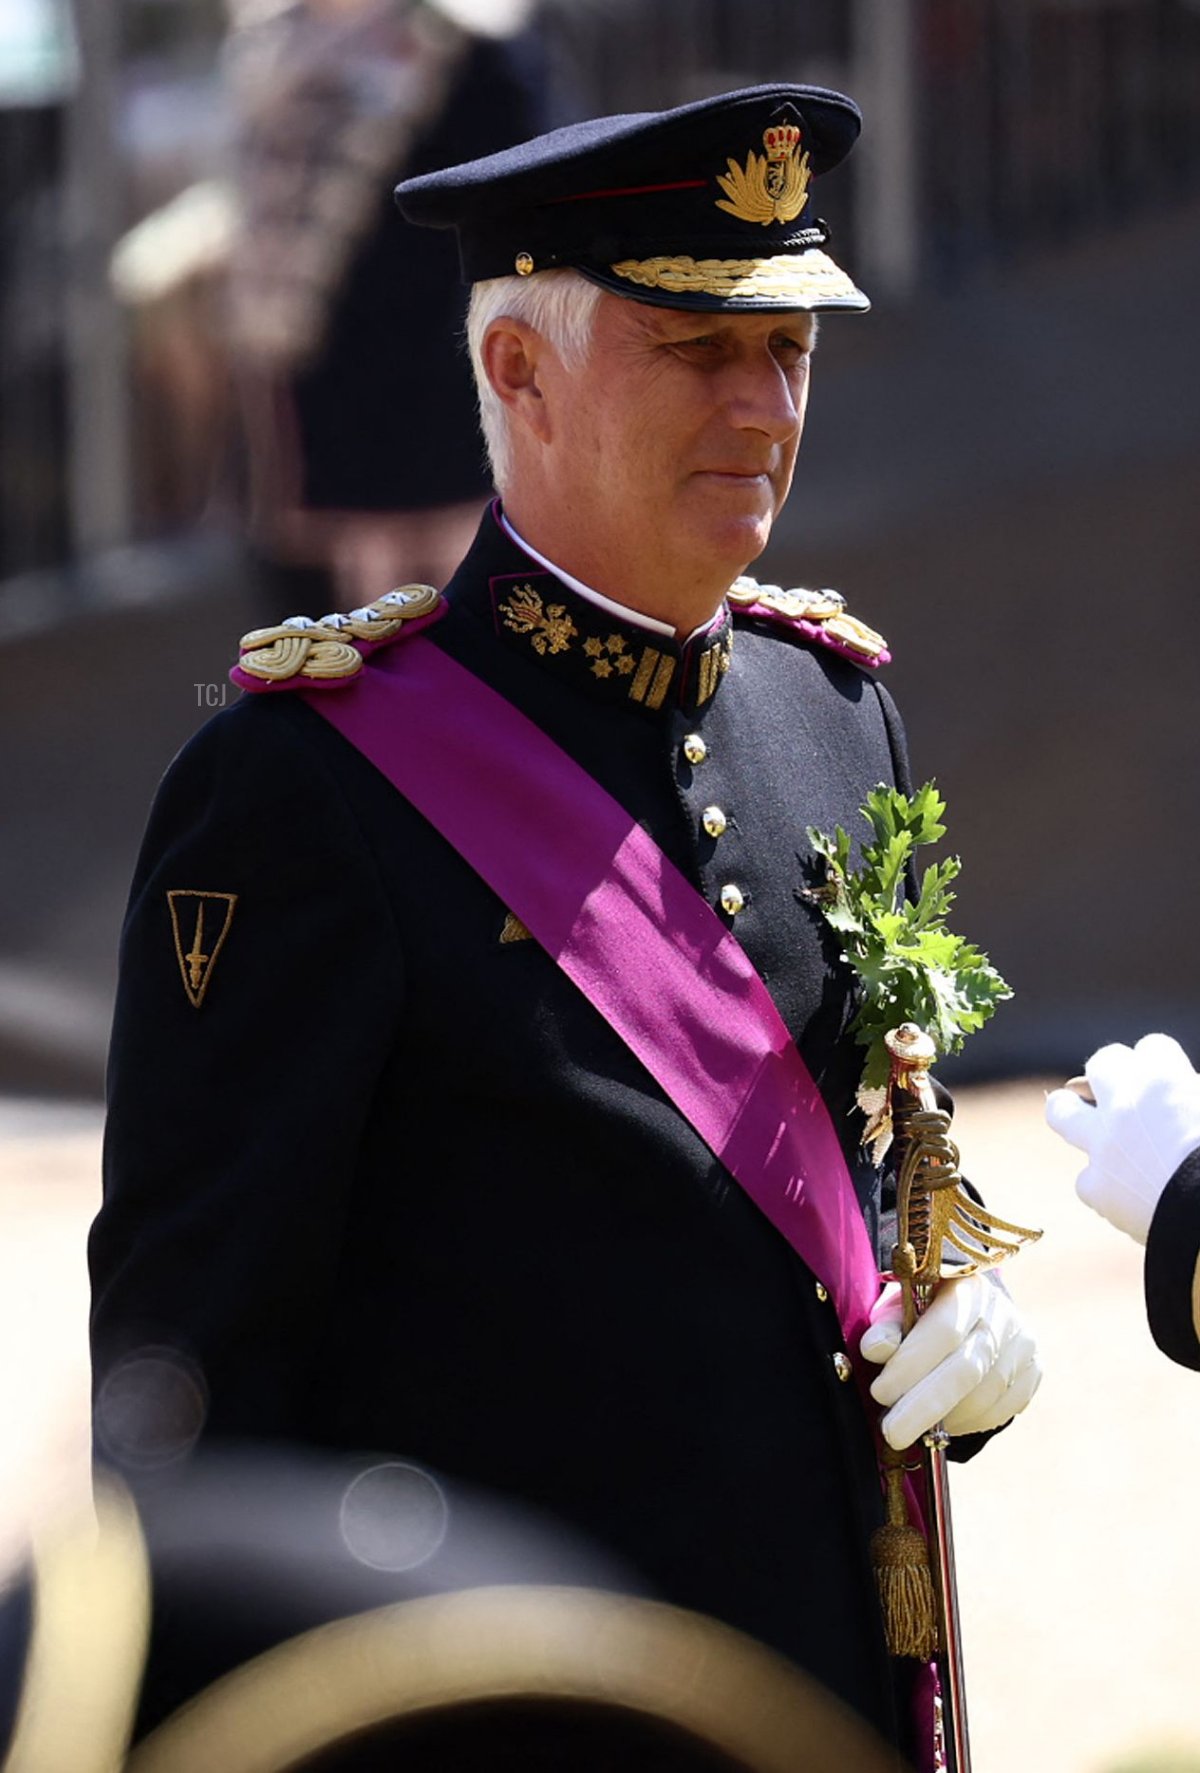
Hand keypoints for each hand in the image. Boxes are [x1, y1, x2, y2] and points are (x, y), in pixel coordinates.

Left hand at [860, 1273, 1040, 1450]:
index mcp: (965, 1286)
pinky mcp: (1034, 1371)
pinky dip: (968, 1423)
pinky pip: (1003, 1409)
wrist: (969, 1311)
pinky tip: (944, 1422)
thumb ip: (887, 1326)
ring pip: (986, 1395)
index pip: (944, 1329)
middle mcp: (1001, 1313)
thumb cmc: (922, 1311)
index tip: (880, 1393)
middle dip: (924, 1406)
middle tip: (893, 1433)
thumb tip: (875, 1349)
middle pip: (967, 1369)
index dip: (911, 1364)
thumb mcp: (898, 1308)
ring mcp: (1023, 1343)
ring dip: (945, 1418)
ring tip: (913, 1425)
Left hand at [1044, 1033, 1199, 1244]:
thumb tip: (1183, 1096)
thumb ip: (1191, 1096)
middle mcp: (1124, 1104)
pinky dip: (1103, 1185)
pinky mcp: (1096, 1187)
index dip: (1163, 1065)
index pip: (1153, 1047)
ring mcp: (1103, 1145)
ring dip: (1073, 1113)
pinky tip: (1123, 1193)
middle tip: (1127, 1095)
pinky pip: (1087, 1178)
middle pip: (1103, 1063)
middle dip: (1114, 1075)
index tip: (1171, 1081)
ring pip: (1061, 1110)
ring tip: (1090, 1125)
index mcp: (1164, 1079)